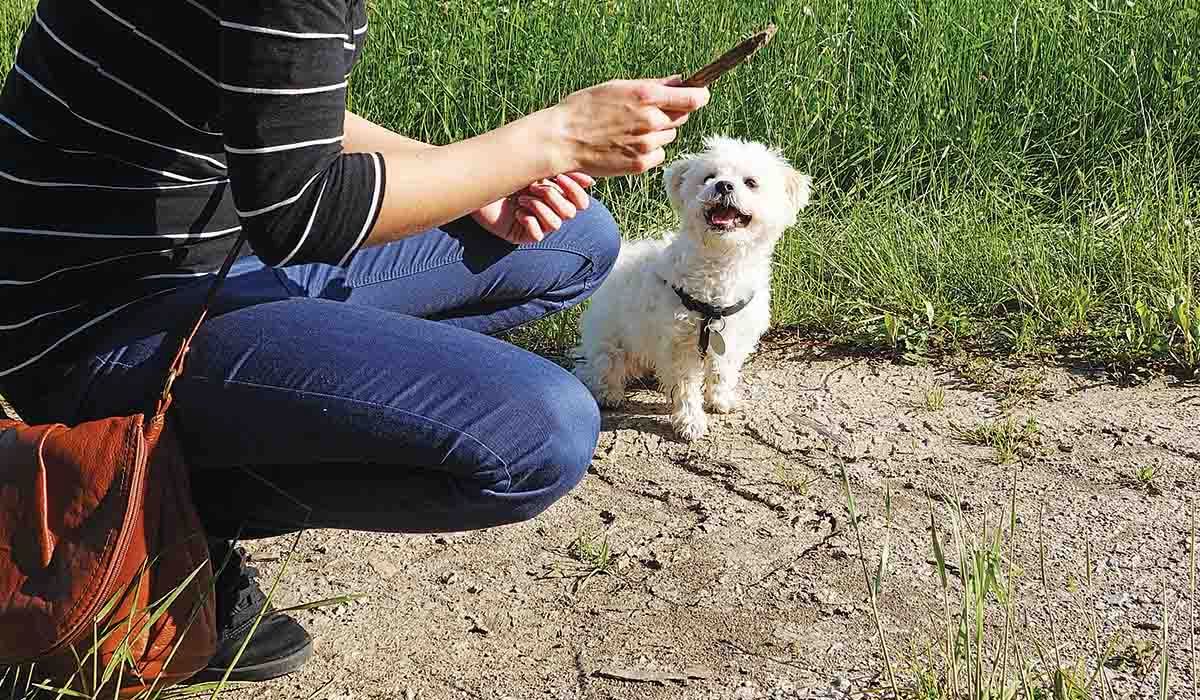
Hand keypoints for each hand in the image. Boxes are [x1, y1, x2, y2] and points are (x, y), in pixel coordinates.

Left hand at [470, 172, 594, 243]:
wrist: (475, 184)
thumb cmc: (504, 173)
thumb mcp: (535, 167)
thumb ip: (561, 170)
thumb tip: (591, 181)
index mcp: (556, 194)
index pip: (581, 201)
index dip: (573, 190)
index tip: (556, 177)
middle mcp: (550, 210)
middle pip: (571, 212)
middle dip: (552, 197)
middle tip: (532, 187)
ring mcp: (538, 223)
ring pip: (557, 223)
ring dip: (538, 207)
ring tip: (520, 200)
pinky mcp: (523, 235)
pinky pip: (538, 235)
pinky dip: (529, 222)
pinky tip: (516, 214)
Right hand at [546, 76, 710, 177]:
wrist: (562, 140)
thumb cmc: (585, 108)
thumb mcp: (618, 86)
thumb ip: (653, 86)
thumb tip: (681, 82)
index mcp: (646, 96)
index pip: (693, 98)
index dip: (700, 96)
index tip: (700, 95)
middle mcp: (651, 120)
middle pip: (681, 117)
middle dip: (670, 113)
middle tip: (645, 114)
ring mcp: (647, 144)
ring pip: (668, 137)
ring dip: (658, 133)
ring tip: (630, 130)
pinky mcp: (640, 164)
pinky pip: (658, 155)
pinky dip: (649, 151)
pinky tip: (628, 146)